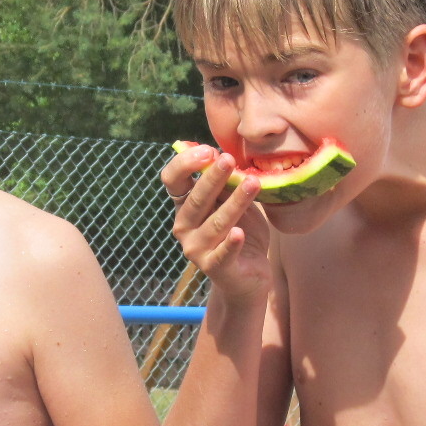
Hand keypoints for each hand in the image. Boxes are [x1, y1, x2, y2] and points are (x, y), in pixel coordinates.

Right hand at [162, 146, 271, 299]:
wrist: (249, 274)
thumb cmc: (240, 231)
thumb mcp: (231, 202)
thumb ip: (225, 184)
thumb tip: (221, 153)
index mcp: (185, 206)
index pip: (172, 180)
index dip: (184, 163)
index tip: (208, 151)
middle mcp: (184, 227)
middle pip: (195, 199)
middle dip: (212, 178)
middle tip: (228, 159)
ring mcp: (196, 249)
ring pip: (216, 223)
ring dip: (234, 203)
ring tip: (253, 184)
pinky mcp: (215, 269)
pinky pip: (223, 255)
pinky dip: (230, 244)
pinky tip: (238, 233)